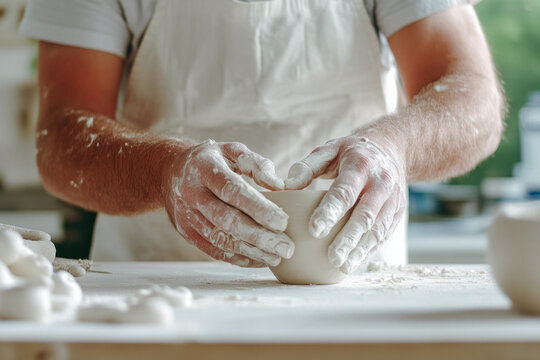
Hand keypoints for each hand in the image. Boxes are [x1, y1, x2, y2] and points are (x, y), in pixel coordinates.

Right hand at [163, 139, 294, 266]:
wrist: (169, 172)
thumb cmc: (211, 160)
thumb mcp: (231, 150)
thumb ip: (256, 164)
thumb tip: (279, 185)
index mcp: (203, 168)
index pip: (232, 190)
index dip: (258, 208)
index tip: (283, 222)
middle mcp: (190, 192)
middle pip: (226, 220)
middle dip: (259, 237)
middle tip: (286, 247)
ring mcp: (185, 215)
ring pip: (220, 239)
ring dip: (251, 251)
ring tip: (277, 257)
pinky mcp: (185, 232)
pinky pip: (212, 250)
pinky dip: (237, 258)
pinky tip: (259, 260)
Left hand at [285, 136, 405, 273]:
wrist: (391, 149)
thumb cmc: (352, 153)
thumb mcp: (329, 149)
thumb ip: (308, 166)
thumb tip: (286, 185)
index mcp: (360, 165)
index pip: (344, 192)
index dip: (330, 212)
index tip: (314, 230)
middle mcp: (381, 183)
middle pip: (364, 215)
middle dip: (348, 238)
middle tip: (332, 257)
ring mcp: (393, 199)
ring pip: (377, 228)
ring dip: (360, 249)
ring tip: (343, 266)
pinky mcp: (398, 213)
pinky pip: (384, 234)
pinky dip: (370, 250)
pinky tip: (355, 261)